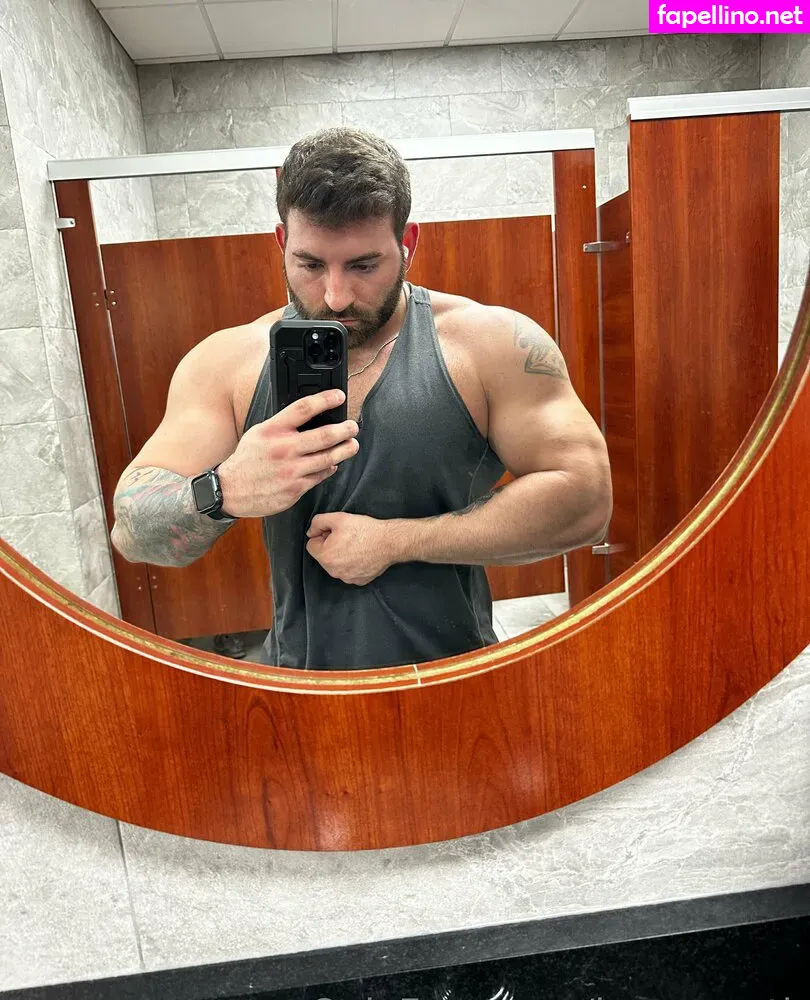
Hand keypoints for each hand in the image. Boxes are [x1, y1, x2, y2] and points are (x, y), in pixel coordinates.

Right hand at [217, 390, 358, 517]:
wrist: (231, 490)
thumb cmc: (248, 460)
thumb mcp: (259, 433)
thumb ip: (283, 425)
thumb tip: (311, 416)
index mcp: (273, 430)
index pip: (304, 409)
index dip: (325, 400)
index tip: (339, 397)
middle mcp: (283, 449)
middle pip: (323, 435)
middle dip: (344, 430)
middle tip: (353, 427)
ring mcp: (290, 470)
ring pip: (327, 458)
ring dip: (344, 450)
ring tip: (352, 445)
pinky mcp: (295, 489)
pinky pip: (320, 476)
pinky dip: (329, 468)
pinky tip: (333, 464)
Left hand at [305, 512, 397, 585]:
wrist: (389, 542)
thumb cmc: (365, 530)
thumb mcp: (338, 518)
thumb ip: (318, 522)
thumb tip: (311, 532)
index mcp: (325, 556)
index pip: (311, 545)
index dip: (322, 535)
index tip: (334, 532)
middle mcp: (333, 571)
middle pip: (323, 556)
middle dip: (330, 547)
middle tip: (346, 537)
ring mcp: (346, 578)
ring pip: (336, 565)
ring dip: (340, 556)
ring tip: (355, 545)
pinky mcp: (358, 581)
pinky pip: (348, 572)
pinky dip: (352, 564)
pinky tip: (361, 555)